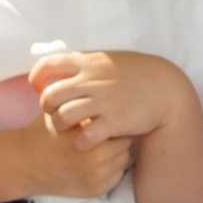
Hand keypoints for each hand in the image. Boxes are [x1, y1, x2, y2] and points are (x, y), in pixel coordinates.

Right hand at [8, 106, 132, 198]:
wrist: (25, 164)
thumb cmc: (44, 132)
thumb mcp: (63, 110)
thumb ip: (87, 103)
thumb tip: (112, 92)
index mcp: (92, 137)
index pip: (120, 124)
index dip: (113, 118)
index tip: (105, 116)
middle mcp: (99, 160)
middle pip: (126, 142)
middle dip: (116, 135)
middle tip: (104, 131)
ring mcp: (99, 178)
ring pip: (124, 159)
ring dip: (116, 152)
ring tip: (99, 145)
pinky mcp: (97, 191)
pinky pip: (117, 176)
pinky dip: (111, 168)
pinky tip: (95, 160)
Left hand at [29, 47, 189, 151]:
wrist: (166, 89)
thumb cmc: (137, 74)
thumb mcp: (108, 60)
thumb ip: (85, 63)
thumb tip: (63, 65)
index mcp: (87, 62)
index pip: (46, 66)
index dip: (37, 80)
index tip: (41, 89)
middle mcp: (91, 80)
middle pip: (49, 96)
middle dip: (46, 108)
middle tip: (55, 114)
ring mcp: (102, 101)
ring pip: (63, 117)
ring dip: (61, 126)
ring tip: (69, 130)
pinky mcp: (114, 121)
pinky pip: (85, 136)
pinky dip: (80, 142)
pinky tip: (86, 142)